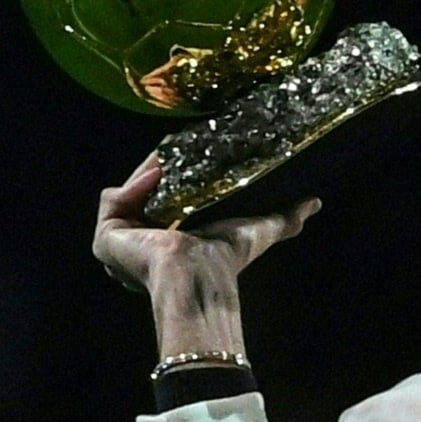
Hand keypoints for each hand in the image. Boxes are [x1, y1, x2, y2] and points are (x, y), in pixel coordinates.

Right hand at [92, 149, 320, 297]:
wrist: (198, 277)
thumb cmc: (226, 260)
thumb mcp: (259, 230)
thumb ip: (286, 218)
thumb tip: (314, 202)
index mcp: (172, 240)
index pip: (169, 198)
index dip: (178, 174)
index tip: (193, 150)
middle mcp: (143, 243)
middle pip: (146, 193)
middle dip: (159, 169)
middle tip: (176, 145)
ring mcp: (121, 242)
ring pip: (127, 193)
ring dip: (146, 172)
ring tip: (167, 153)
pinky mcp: (106, 239)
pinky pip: (113, 200)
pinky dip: (132, 184)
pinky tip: (154, 174)